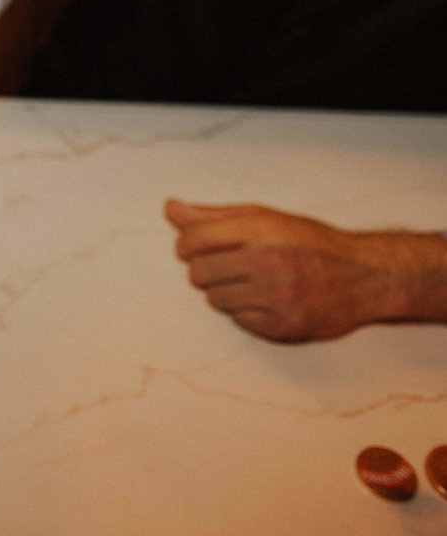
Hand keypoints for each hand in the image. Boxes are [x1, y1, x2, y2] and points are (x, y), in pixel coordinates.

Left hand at [165, 199, 446, 340]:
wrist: (365, 276)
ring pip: (216, 300)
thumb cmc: (310, 243)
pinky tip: (268, 299)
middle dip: (205, 269)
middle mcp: (267, 263)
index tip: (193, 247)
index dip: (185, 245)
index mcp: (261, 231)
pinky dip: (246, 311)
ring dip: (225, 291)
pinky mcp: (283, 327)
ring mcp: (276, 298)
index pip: (194, 239)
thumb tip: (170, 208)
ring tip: (252, 281)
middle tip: (227, 265)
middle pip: (199, 273)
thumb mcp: (266, 218)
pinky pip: (239, 321)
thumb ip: (215, 216)